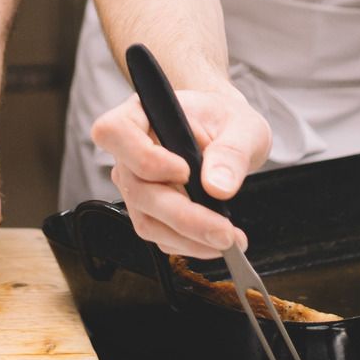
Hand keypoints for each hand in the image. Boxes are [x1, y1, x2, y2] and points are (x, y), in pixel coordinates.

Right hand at [96, 80, 268, 258]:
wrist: (226, 133)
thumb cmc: (227, 121)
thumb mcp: (242, 126)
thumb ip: (232, 152)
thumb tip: (218, 187)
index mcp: (141, 114)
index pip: (116, 132)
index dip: (143, 157)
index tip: (184, 172)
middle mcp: (129, 151)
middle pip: (137, 188)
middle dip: (183, 216)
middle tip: (225, 232)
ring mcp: (135, 183)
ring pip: (146, 219)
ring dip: (188, 237)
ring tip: (229, 240)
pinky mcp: (148, 210)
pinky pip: (160, 235)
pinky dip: (190, 244)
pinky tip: (218, 241)